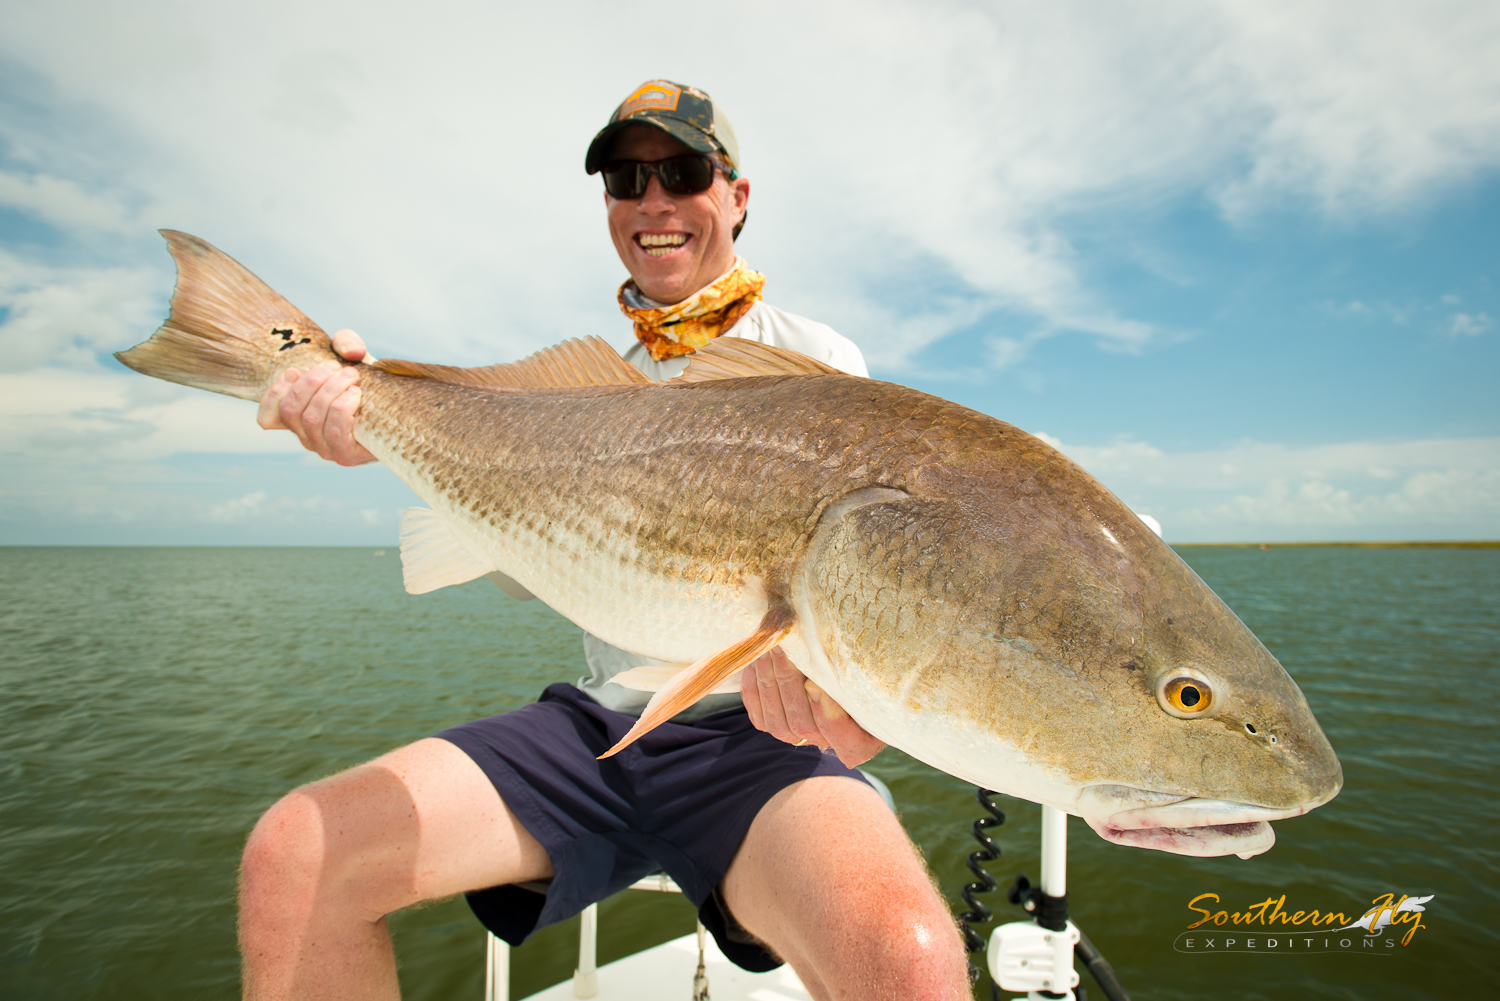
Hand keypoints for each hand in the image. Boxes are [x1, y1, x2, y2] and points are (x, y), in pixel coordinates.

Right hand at [257, 329, 375, 464]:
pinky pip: (335, 432)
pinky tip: (356, 394)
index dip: (275, 393)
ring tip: (352, 376)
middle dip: (313, 382)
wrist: (399, 410)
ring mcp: (324, 449)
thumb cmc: (368, 383)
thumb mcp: (353, 356)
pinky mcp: (345, 456)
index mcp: (299, 417)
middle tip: (339, 367)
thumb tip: (350, 352)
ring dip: (331, 391)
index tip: (294, 371)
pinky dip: (343, 408)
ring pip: (312, 419)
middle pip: (292, 410)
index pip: (268, 416)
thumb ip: (346, 342)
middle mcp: (306, 436)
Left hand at [741, 646, 885, 767]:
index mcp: (862, 741)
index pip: (843, 738)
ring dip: (768, 682)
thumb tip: (837, 655)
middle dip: (788, 684)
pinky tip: (755, 662)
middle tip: (782, 649)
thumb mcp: (872, 677)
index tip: (814, 684)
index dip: (827, 714)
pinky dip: (754, 689)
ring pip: (777, 724)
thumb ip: (857, 675)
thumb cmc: (866, 675)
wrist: (844, 675)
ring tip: (766, 648)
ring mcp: (800, 740)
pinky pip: (760, 718)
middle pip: (804, 725)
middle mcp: (829, 744)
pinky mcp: (778, 728)